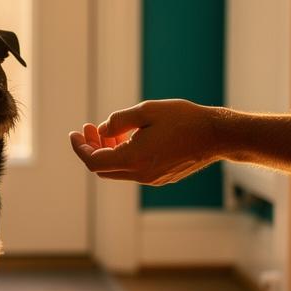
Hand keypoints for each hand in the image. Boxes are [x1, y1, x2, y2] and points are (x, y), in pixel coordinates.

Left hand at [69, 99, 221, 184]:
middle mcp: (140, 174)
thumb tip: (102, 129)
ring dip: (109, 151)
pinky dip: (123, 155)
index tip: (75, 133)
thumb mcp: (146, 111)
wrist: (216, 136)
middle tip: (89, 127)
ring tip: (110, 130)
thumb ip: (118, 121)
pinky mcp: (161, 177)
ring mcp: (151, 179)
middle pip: (103, 168)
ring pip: (118, 169)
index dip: (79, 148)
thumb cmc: (183, 119)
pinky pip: (133, 169)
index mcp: (134, 159)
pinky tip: (129, 138)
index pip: (93, 161)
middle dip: (92, 147)